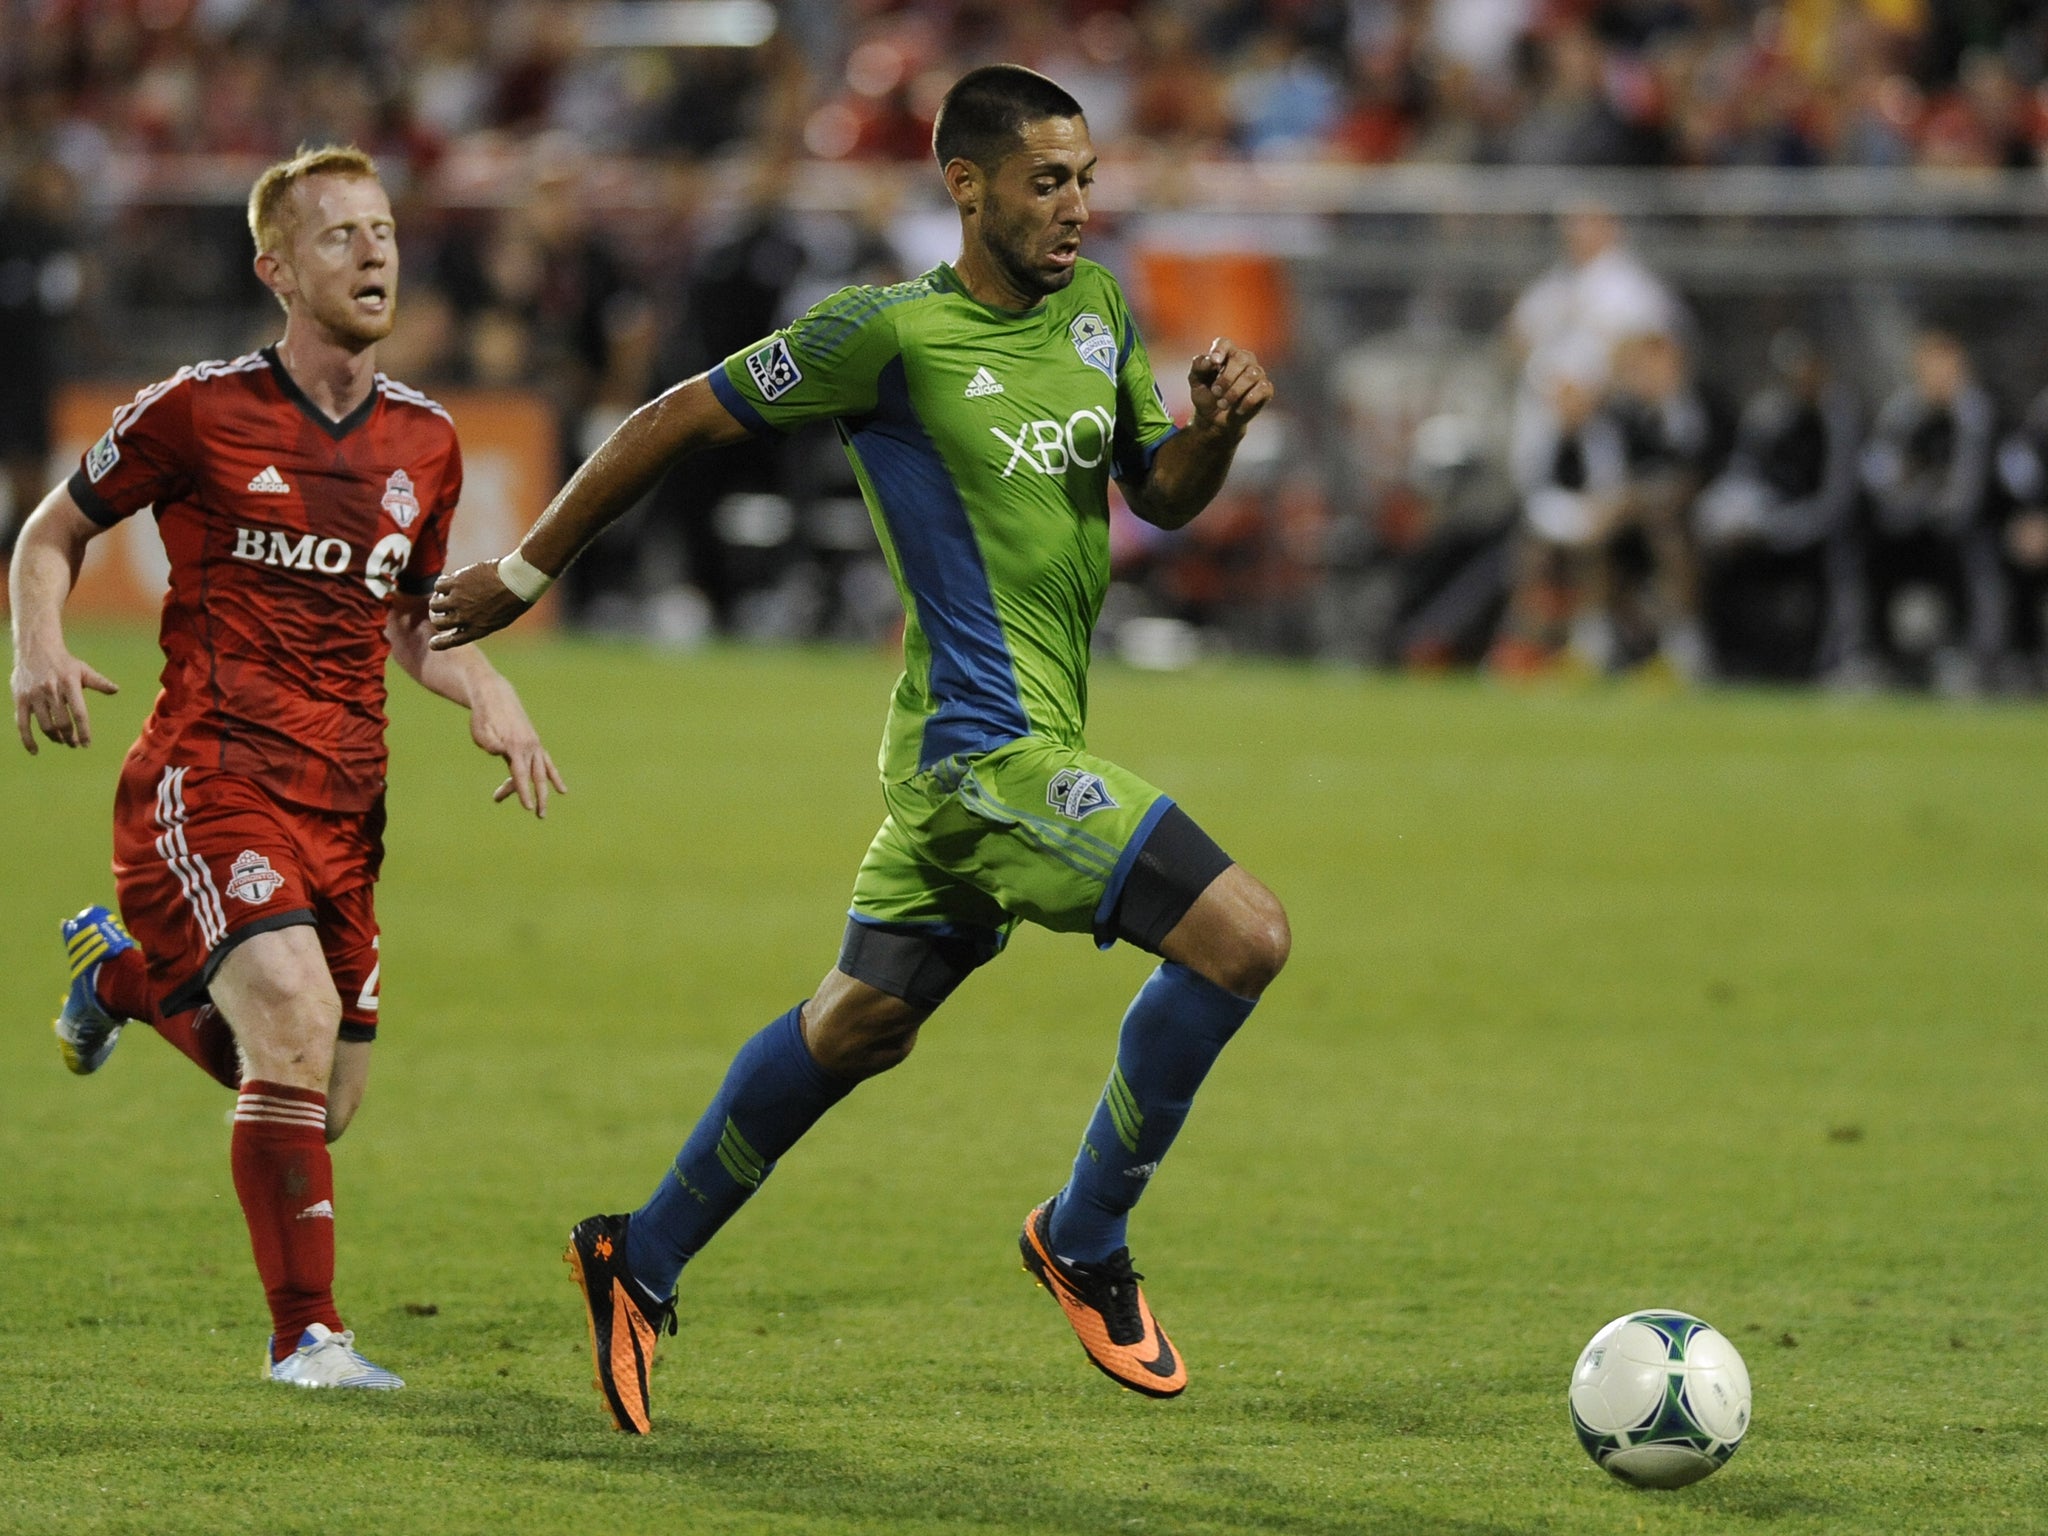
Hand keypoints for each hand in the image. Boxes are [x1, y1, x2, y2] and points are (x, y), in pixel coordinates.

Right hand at [12, 646, 117, 753]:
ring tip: (62, 741)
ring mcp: (34, 696)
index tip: (87, 744)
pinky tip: (35, 751)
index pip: (79, 713)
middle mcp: (52, 691)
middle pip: (62, 723)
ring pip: (45, 725)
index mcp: (70, 684)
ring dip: (55, 738)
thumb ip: (99, 682)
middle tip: (75, 744)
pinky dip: (28, 740)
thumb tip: (116, 690)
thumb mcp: (83, 669)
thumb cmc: (63, 662)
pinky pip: (22, 724)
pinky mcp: (20, 699)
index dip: (84, 731)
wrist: (35, 648)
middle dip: (70, 737)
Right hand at [428, 560, 530, 650]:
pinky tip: (448, 579)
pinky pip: (438, 585)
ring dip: (437, 599)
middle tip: (440, 608)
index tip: (432, 644)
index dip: (440, 643)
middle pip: (439, 623)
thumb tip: (470, 620)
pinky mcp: (456, 583)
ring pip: (434, 604)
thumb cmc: (515, 598)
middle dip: (437, 617)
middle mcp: (465, 617)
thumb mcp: (501, 618)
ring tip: (442, 593)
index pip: (453, 641)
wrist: (519, 580)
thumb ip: (483, 622)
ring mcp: (459, 600)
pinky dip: (441, 583)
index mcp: (478, 629)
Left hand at [469, 677, 566, 817]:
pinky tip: (562, 790)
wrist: (496, 697)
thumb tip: (500, 753)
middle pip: (535, 777)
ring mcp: (534, 745)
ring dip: (543, 792)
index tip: (528, 807)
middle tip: (539, 815)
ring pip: (541, 773)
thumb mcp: (480, 731)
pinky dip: (554, 777)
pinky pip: (546, 764)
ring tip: (542, 811)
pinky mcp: (535, 744)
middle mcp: (529, 747)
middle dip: (539, 797)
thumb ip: (490, 743)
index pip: (520, 775)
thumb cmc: (484, 717)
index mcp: (515, 746)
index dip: (524, 792)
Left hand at [1187, 338, 1273, 438]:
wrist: (1214, 420)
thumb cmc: (1206, 396)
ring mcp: (1257, 374)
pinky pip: (1262, 389)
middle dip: (1226, 378)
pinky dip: (1248, 401)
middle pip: (1240, 358)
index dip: (1220, 350)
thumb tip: (1209, 361)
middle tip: (1215, 392)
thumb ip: (1198, 367)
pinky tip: (1238, 409)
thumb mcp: (1196, 382)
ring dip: (1234, 392)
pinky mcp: (1265, 389)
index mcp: (1226, 353)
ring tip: (1222, 404)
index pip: (1225, 343)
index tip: (1214, 362)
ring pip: (1251, 375)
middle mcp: (1244, 359)